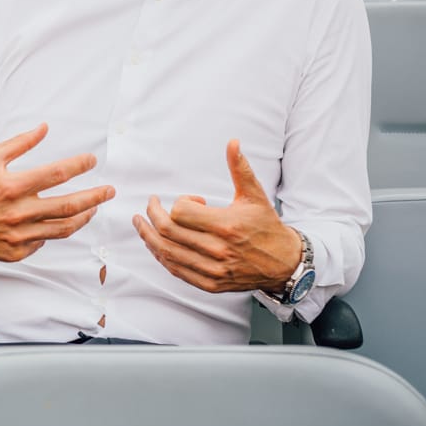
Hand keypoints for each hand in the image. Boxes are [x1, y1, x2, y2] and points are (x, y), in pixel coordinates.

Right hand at [0, 123, 114, 260]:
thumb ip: (19, 143)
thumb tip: (44, 128)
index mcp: (11, 187)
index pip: (56, 174)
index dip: (79, 166)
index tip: (91, 161)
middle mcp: (17, 213)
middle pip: (68, 206)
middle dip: (94, 196)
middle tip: (109, 190)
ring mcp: (18, 236)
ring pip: (63, 228)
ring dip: (84, 216)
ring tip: (94, 208)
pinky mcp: (17, 251)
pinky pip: (45, 241)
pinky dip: (55, 230)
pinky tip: (60, 221)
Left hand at [133, 139, 301, 293]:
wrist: (284, 263)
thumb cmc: (266, 226)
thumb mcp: (255, 196)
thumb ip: (240, 169)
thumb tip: (232, 142)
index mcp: (226, 225)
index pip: (181, 212)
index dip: (180, 202)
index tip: (191, 200)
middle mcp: (218, 249)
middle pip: (168, 231)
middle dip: (153, 214)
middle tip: (150, 205)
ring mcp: (213, 269)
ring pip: (167, 252)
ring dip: (148, 236)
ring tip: (140, 223)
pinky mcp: (210, 283)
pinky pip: (176, 269)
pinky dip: (162, 256)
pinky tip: (155, 244)